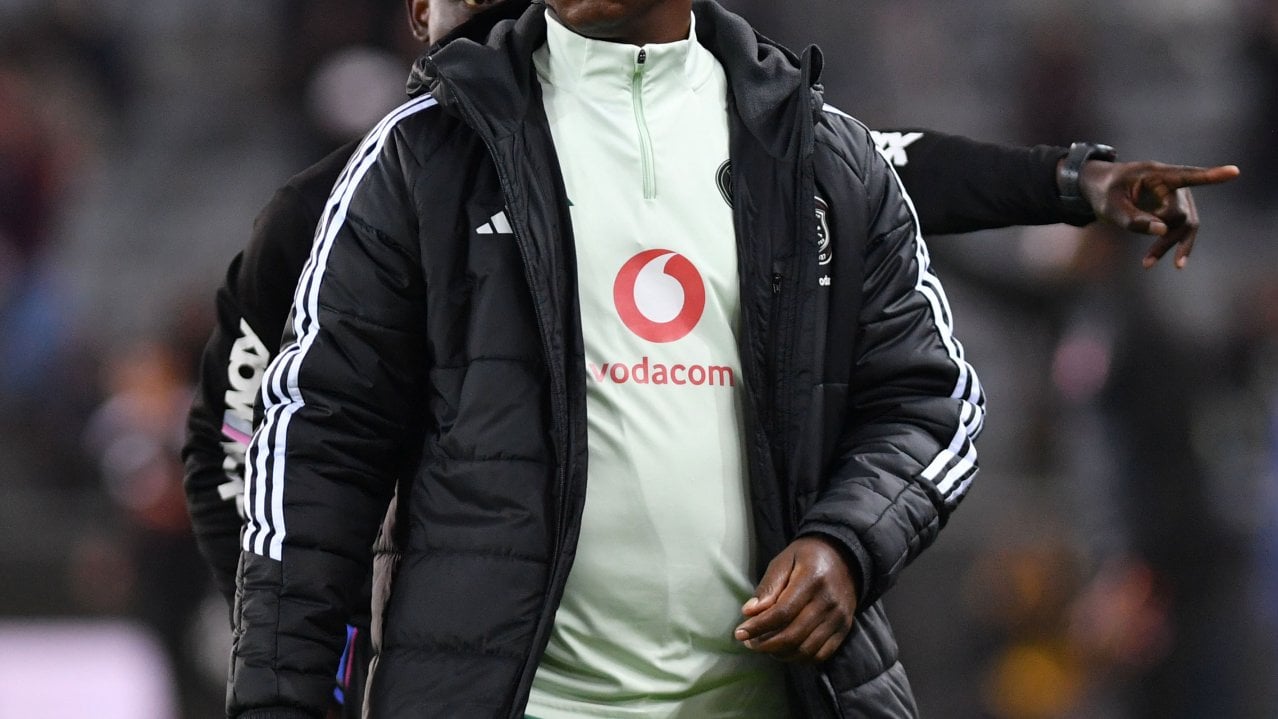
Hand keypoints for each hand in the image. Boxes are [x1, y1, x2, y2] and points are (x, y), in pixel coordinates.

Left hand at [733, 536, 857, 662]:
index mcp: (812, 579)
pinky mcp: (844, 629)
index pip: (782, 612)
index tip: (740, 633)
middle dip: (766, 644)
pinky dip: (800, 658)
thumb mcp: (783, 561)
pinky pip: (821, 654)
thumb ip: (768, 587)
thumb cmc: (807, 557)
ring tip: (764, 646)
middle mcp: (828, 602)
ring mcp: (839, 618)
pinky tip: (785, 651)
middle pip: (793, 635)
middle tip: (749, 643)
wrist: (844, 557)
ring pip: (806, 649)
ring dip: (780, 654)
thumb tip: (749, 612)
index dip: (758, 626)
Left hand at [1077, 160, 1238, 268]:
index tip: (1234, 172)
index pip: (1187, 175)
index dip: (1210, 176)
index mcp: (1156, 174)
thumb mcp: (1110, 207)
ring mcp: (1177, 198)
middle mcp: (1173, 185)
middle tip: (1146, 261)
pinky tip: (1167, 262)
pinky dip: (1171, 245)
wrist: (1101, 188)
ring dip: (1170, 245)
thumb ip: (1133, 219)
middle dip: (1167, 238)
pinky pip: (1180, 230)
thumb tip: (1164, 232)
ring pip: (1185, 225)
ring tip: (1147, 264)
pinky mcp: (1174, 210)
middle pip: (1181, 214)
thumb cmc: (1105, 192)